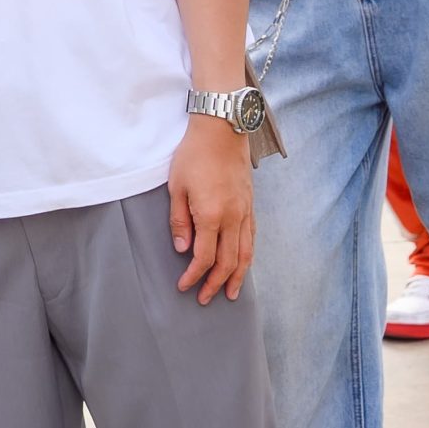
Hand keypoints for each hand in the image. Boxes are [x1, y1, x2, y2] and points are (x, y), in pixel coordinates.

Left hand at [168, 117, 254, 302]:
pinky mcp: (251, 206)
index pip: (204, 257)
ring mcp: (245, 213)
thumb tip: (182, 248)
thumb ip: (179, 220)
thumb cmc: (194, 155)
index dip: (194, 276)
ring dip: (238, 277)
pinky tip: (243, 265)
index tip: (184, 286)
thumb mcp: (176, 187)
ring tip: (231, 294)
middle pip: (227, 262)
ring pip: (245, 255)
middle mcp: (233, 219)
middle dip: (215, 284)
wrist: (222, 131)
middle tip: (205, 299)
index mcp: (211, 215)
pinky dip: (247, 257)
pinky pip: (252, 239)